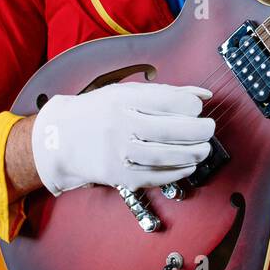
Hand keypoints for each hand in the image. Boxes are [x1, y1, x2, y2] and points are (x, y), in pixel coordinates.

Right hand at [30, 82, 215, 195]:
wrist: (61, 139)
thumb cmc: (99, 111)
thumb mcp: (128, 92)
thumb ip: (167, 92)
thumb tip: (204, 94)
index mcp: (124, 99)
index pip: (168, 101)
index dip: (191, 105)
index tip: (197, 108)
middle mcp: (120, 125)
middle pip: (171, 129)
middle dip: (199, 130)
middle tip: (208, 129)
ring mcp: (118, 153)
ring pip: (166, 155)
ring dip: (193, 153)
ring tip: (203, 148)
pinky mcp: (119, 176)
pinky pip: (155, 176)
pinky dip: (177, 172)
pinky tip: (187, 165)